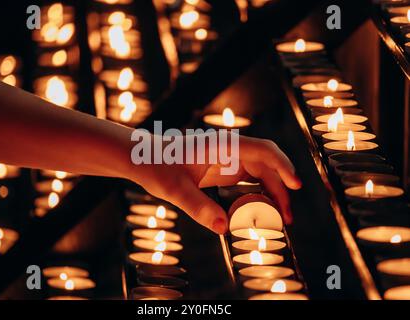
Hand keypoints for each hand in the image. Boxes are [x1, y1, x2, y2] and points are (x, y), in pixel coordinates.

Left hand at [136, 133, 301, 233]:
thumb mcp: (174, 189)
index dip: (283, 166)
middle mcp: (229, 149)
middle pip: (267, 165)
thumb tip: (224, 228)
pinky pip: (248, 179)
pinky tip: (260, 210)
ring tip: (278, 218)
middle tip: (286, 218)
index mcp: (222, 146)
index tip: (296, 185)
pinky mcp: (223, 168)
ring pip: (260, 173)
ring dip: (272, 193)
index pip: (263, 150)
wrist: (143, 158)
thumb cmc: (156, 165)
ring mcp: (227, 158)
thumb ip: (198, 206)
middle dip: (281, 189)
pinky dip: (258, 193)